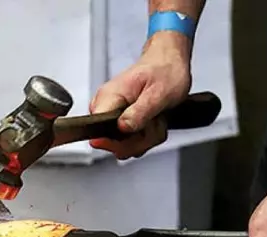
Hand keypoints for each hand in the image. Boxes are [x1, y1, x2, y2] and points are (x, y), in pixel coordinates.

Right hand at [89, 34, 191, 158]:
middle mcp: (104, 107)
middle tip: (155, 122)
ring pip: (124, 145)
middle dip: (140, 140)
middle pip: (113, 143)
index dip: (118, 140)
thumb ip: (139, 113)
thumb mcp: (158, 93)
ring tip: (157, 119)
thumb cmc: (164, 71)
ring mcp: (111, 115)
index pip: (97, 132)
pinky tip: (154, 122)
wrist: (168, 61)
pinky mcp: (119, 121)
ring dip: (147, 138)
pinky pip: (130, 141)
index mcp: (108, 97)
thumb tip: (122, 128)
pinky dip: (147, 136)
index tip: (139, 133)